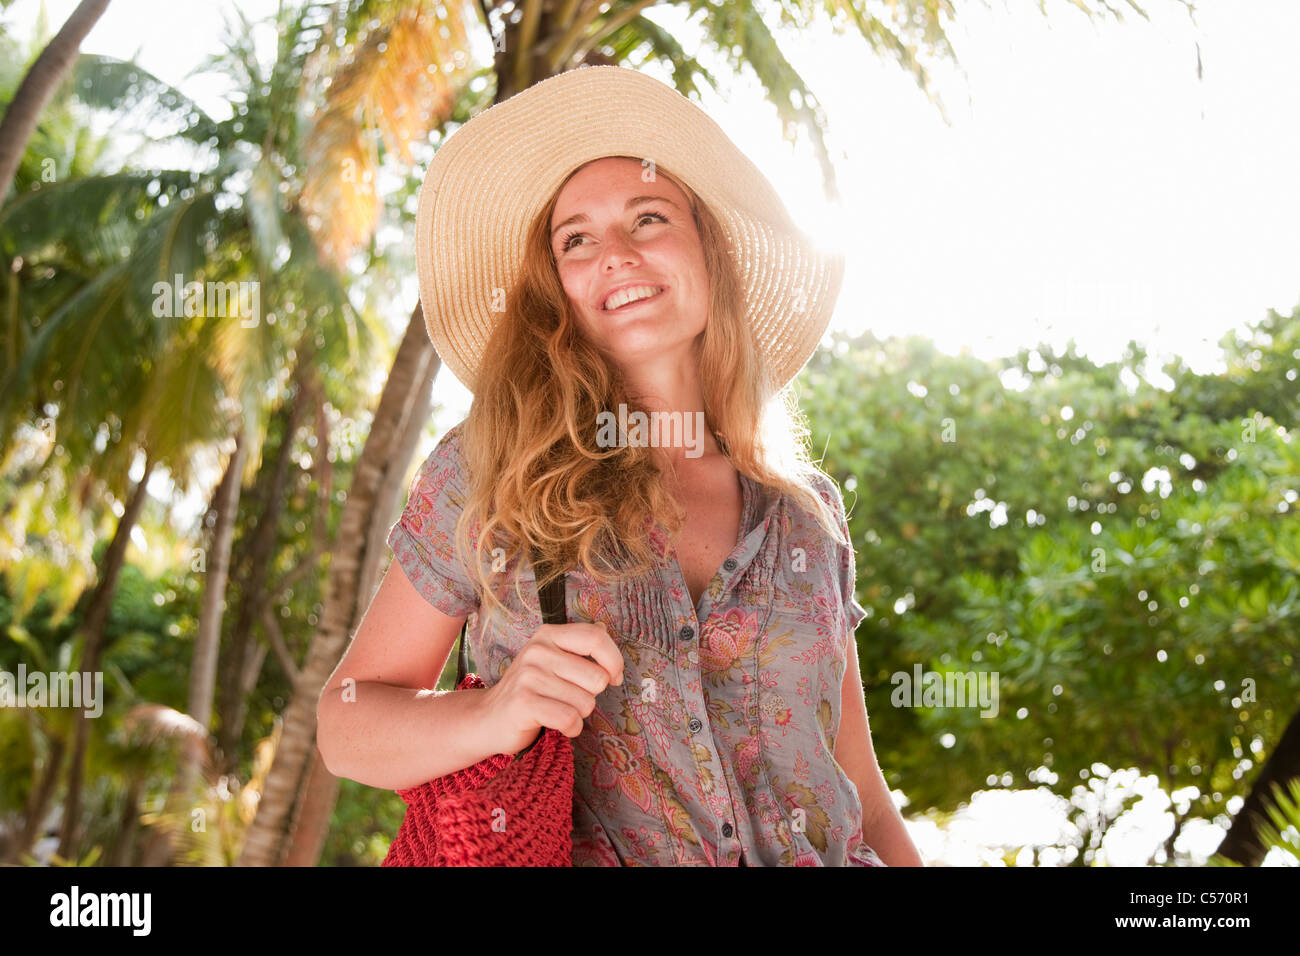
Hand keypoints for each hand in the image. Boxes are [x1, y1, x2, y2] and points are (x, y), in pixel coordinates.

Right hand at [477, 622, 623, 754]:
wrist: (488, 718)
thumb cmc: (529, 690)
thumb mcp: (551, 659)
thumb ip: (578, 644)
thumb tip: (603, 628)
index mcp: (548, 635)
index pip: (596, 637)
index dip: (614, 660)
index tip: (615, 678)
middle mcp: (538, 651)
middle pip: (597, 678)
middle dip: (591, 696)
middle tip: (570, 699)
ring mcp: (529, 676)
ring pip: (586, 703)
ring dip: (579, 714)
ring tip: (557, 710)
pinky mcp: (523, 703)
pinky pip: (569, 719)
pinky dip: (571, 729)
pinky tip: (558, 726)